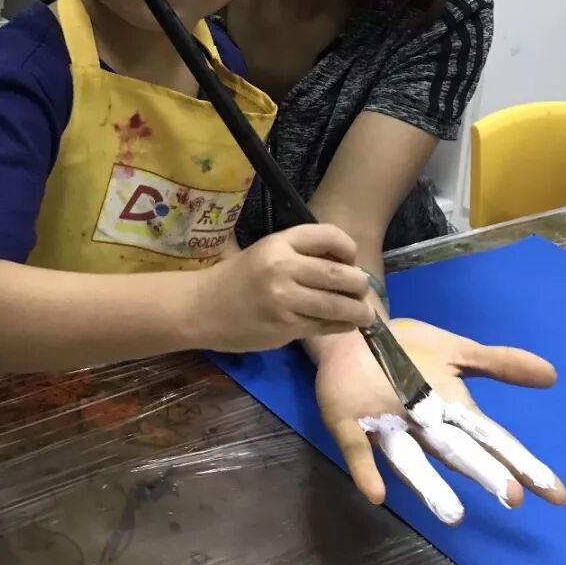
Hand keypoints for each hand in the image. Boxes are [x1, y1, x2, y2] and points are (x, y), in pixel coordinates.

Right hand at [206, 224, 373, 351]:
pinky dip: (340, 326)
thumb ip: (300, 254)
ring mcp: (284, 300)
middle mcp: (283, 268)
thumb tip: (344, 264)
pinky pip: (323, 326)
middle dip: (359, 285)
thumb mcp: (265, 251)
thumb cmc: (236, 278)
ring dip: (358, 311)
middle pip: (339, 274)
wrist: (200, 308)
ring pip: (336, 305)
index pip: (329, 237)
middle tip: (364, 291)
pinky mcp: (284, 327)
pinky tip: (344, 325)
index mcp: (279, 242)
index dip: (348, 249)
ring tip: (365, 314)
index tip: (351, 260)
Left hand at [314, 317, 565, 522]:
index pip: (492, 438)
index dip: (522, 463)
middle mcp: (421, 424)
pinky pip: (357, 449)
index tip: (556, 494)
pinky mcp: (348, 423)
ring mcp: (384, 426)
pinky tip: (375, 493)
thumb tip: (552, 375)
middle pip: (456, 450)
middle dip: (483, 472)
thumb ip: (500, 364)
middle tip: (512, 497)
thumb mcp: (459, 351)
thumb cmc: (407, 351)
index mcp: (451, 408)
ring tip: (453, 515)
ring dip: (429, 486)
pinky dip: (365, 471)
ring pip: (409, 459)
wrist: (353, 332)